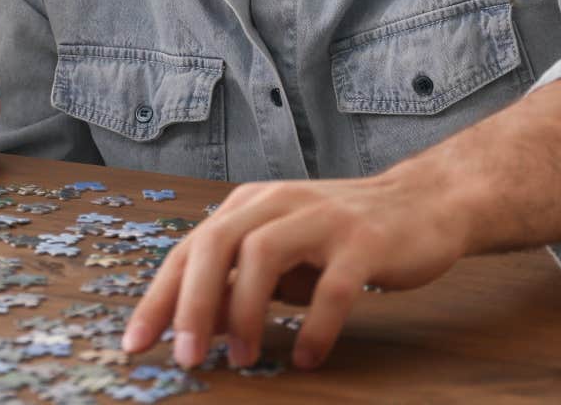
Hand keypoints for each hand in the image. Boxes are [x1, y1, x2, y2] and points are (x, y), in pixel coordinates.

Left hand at [122, 173, 467, 370]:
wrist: (425, 203)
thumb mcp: (282, 252)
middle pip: (215, 243)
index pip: (190, 249)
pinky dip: (315, 325)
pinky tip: (306, 357)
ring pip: (262, 255)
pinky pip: (333, 286)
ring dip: (243, 312)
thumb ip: (241, 281)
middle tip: (184, 357)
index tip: (135, 344)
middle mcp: (279, 202)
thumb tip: (193, 328)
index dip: (158, 297)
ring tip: (241, 358)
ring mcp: (322, 218)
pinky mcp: (365, 241)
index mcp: (250, 205)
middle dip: (191, 304)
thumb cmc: (342, 236)